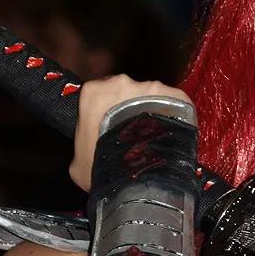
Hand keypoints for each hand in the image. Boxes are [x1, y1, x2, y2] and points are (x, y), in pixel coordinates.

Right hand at [70, 76, 194, 191]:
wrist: (136, 172)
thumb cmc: (104, 166)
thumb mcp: (79, 163)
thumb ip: (82, 148)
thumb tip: (87, 156)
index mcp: (93, 93)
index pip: (98, 95)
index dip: (104, 112)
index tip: (110, 126)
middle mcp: (121, 83)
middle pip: (127, 93)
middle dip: (130, 111)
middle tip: (133, 136)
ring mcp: (149, 87)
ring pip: (152, 97)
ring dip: (152, 114)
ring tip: (153, 139)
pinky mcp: (174, 95)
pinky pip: (175, 102)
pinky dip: (174, 116)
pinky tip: (170, 135)